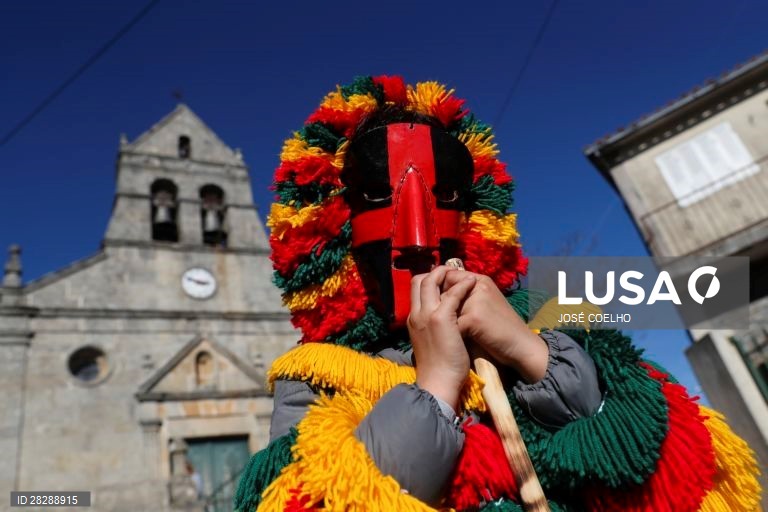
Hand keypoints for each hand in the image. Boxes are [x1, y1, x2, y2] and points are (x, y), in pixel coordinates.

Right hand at [408, 265, 476, 410]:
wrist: (438, 381)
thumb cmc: (437, 366)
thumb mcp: (429, 341)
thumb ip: (430, 327)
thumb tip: (438, 320)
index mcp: (413, 320)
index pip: (414, 290)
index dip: (428, 281)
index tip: (441, 279)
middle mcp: (416, 314)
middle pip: (418, 281)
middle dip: (433, 273)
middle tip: (449, 271)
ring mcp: (427, 314)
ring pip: (431, 282)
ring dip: (446, 274)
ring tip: (460, 273)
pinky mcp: (441, 318)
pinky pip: (451, 293)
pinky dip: (462, 285)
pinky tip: (472, 283)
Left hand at [443, 270, 547, 382]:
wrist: (521, 346)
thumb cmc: (501, 327)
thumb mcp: (484, 303)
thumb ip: (466, 295)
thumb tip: (439, 293)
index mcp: (480, 280)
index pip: (449, 276)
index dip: (440, 291)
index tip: (440, 307)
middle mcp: (478, 285)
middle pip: (444, 290)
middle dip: (440, 307)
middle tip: (443, 322)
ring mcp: (476, 300)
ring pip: (445, 307)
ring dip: (445, 321)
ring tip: (449, 332)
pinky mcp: (473, 318)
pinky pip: (451, 324)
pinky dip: (451, 333)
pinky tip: (455, 341)